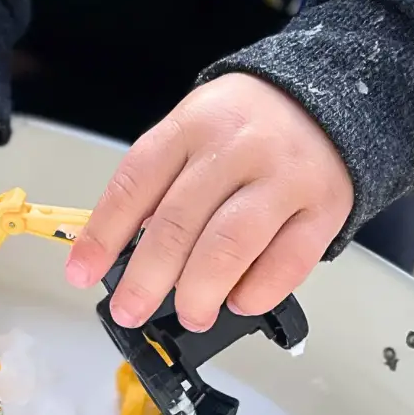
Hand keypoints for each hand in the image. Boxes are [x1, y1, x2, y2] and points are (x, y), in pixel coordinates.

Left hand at [65, 73, 352, 330]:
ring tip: (189, 313)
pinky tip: (237, 301)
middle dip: (145, 278)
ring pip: (228, 246)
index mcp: (191, 126)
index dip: (102, 235)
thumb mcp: (192, 133)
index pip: (135, 184)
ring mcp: (283, 178)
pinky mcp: (323, 208)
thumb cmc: (248, 127)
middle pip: (178, 223)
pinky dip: (256, 292)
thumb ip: (160, 185)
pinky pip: (286, 262)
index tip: (81, 274)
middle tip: (129, 310)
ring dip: (199, 292)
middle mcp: (235, 149)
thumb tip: (121, 251)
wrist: (332, 100)